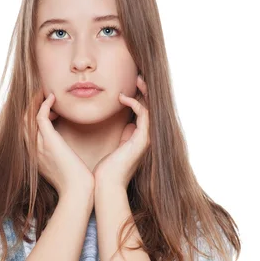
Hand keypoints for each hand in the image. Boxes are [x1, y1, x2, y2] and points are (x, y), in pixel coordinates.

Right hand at [23, 90, 94, 198]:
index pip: (26, 133)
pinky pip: (39, 117)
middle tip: (41, 97)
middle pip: (22, 124)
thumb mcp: (62, 169)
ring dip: (34, 103)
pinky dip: (44, 105)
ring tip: (45, 94)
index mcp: (34, 158)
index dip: (32, 119)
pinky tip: (52, 98)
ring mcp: (38, 146)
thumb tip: (66, 153)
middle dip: (29, 108)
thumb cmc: (75, 183)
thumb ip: (59, 158)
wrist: (77, 192)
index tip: (48, 112)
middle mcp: (32, 151)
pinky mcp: (48, 141)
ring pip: (27, 118)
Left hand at [92, 75, 149, 189]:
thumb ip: (124, 135)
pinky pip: (143, 115)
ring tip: (136, 79)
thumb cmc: (107, 169)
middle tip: (138, 76)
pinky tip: (122, 98)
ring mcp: (147, 138)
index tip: (131, 84)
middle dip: (146, 91)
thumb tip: (127, 124)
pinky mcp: (142, 140)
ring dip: (144, 92)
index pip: (146, 112)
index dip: (141, 96)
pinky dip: (134, 104)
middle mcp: (147, 137)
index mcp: (141, 138)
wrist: (107, 185)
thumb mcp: (117, 147)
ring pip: (151, 108)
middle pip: (152, 107)